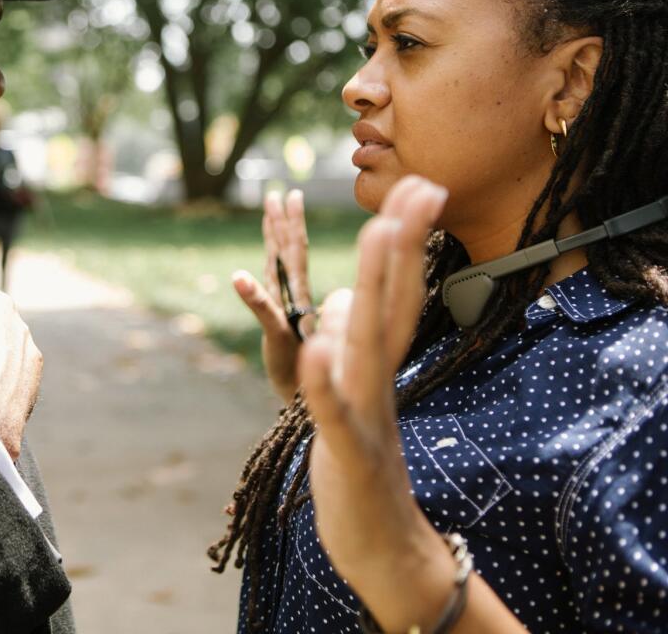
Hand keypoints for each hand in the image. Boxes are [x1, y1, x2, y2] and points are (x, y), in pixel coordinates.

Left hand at [233, 189, 314, 398]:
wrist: (307, 405)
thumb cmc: (298, 369)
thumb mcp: (281, 331)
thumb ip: (273, 304)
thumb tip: (265, 281)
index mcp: (297, 298)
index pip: (295, 254)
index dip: (289, 225)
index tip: (288, 196)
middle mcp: (297, 302)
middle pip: (292, 254)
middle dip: (287, 222)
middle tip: (285, 192)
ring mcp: (290, 316)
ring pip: (284, 270)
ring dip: (277, 237)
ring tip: (273, 207)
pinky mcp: (278, 336)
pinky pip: (265, 311)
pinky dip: (251, 294)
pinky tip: (237, 276)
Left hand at [298, 175, 456, 629]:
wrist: (384, 551)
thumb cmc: (364, 472)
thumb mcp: (352, 403)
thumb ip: (349, 352)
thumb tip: (342, 304)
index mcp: (377, 371)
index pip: (395, 297)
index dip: (404, 243)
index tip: (419, 187)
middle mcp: (379, 384)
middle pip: (393, 306)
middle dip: (402, 243)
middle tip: (421, 183)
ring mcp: (367, 416)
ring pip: (371, 346)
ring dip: (375, 289)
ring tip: (378, 233)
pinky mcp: (347, 455)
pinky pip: (335, 413)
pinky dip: (326, 382)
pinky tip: (315, 346)